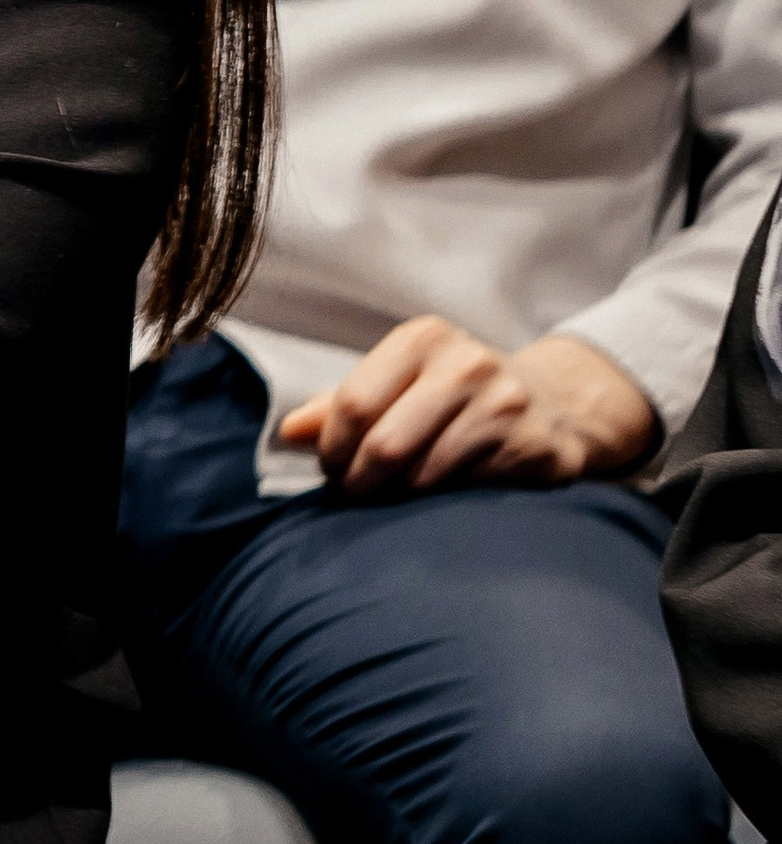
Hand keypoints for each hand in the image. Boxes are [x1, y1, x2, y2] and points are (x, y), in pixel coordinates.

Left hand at [277, 318, 657, 498]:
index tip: (330, 469)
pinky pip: (468, 492)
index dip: (332, 447)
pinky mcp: (536, 449)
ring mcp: (506, 405)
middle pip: (385, 443)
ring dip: (398, 498)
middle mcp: (467, 363)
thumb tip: (288, 431)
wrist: (555, 404)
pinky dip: (443, 505)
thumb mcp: (402, 380)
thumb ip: (342, 403)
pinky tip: (441, 499)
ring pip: (424, 474)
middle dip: (358, 481)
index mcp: (423, 338)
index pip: (354, 402)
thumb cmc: (455, 395)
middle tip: (354, 495)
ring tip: (394, 497)